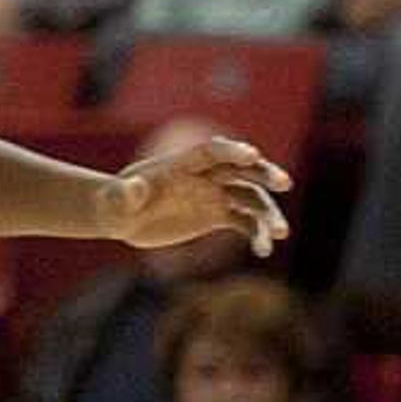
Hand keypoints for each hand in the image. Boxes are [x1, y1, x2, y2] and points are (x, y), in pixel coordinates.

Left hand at [102, 130, 289, 259]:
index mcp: (181, 163)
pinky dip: (257, 234)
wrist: (125, 217)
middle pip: (241, 169)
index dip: (230, 151)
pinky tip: (264, 250)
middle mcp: (205, 175)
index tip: (252, 154)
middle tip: (284, 183)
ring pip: (251, 199)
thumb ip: (124, 193)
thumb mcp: (116, 200)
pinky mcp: (219, 214)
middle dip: (263, 173)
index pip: (210, 152)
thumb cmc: (117, 202)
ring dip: (268, 214)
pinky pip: (245, 222)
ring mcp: (216, 194)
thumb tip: (130, 188)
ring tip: (281, 233)